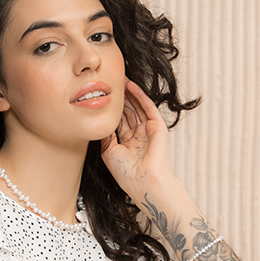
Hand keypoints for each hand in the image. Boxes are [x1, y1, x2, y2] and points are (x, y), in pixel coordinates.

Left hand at [100, 79, 172, 200]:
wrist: (144, 181)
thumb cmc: (126, 173)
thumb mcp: (109, 151)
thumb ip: (106, 134)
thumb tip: (102, 120)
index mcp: (127, 144)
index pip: (119, 121)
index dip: (111, 109)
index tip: (102, 96)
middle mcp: (138, 136)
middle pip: (128, 112)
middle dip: (120, 98)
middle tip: (110, 81)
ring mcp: (148, 131)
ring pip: (137, 107)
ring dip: (129, 93)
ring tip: (119, 79)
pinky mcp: (157, 127)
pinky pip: (148, 107)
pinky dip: (140, 96)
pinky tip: (130, 85)